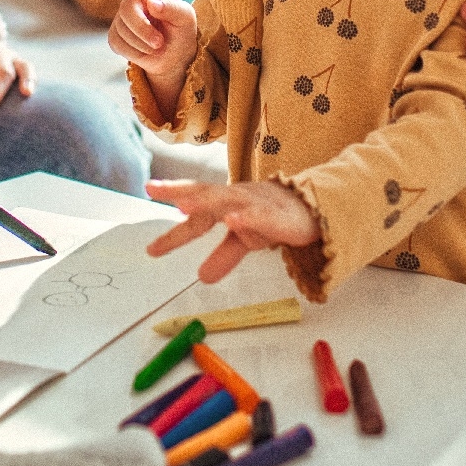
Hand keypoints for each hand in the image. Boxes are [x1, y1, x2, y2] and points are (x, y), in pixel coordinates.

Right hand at [107, 0, 199, 89]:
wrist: (175, 58)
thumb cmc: (181, 32)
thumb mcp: (186, 19)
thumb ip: (173, 8)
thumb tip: (152, 3)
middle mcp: (134, 0)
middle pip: (127, 8)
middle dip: (142, 28)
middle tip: (159, 43)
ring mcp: (122, 18)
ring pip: (121, 28)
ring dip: (142, 43)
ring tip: (157, 47)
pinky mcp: (115, 36)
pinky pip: (116, 42)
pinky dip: (133, 52)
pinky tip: (145, 52)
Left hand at [144, 178, 318, 282]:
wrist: (315, 209)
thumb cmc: (274, 217)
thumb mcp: (246, 241)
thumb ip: (224, 255)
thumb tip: (202, 276)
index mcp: (226, 207)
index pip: (196, 219)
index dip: (173, 232)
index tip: (150, 249)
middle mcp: (237, 199)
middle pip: (205, 194)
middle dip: (180, 190)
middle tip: (153, 189)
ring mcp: (257, 203)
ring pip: (228, 199)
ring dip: (206, 200)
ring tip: (183, 202)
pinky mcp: (279, 215)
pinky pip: (261, 215)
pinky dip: (247, 217)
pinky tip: (234, 219)